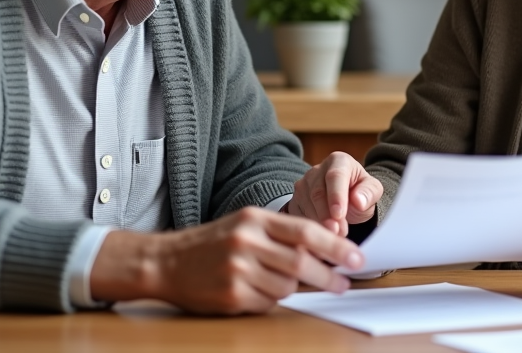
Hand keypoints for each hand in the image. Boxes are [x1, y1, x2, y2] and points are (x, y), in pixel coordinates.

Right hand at [90, 207, 364, 313]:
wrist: (165, 262)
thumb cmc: (211, 242)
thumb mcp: (245, 224)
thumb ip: (280, 234)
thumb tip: (323, 250)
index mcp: (255, 218)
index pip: (306, 231)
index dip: (335, 246)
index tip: (356, 257)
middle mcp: (247, 241)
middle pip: (302, 262)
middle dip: (328, 275)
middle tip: (343, 282)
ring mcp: (238, 269)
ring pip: (287, 286)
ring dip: (295, 289)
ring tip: (285, 283)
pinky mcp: (231, 295)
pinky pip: (268, 302)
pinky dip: (272, 300)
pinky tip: (261, 291)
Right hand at [287, 152, 382, 235]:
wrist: (348, 200)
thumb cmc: (359, 193)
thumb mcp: (372, 191)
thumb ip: (369, 193)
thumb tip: (359, 200)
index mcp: (338, 161)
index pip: (335, 176)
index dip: (336, 196)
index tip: (339, 215)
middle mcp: (316, 170)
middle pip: (317, 192)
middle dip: (327, 214)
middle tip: (338, 232)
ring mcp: (303, 185)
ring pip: (306, 205)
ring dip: (319, 223)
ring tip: (334, 236)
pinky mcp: (295, 200)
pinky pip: (297, 215)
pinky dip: (309, 227)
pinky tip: (320, 237)